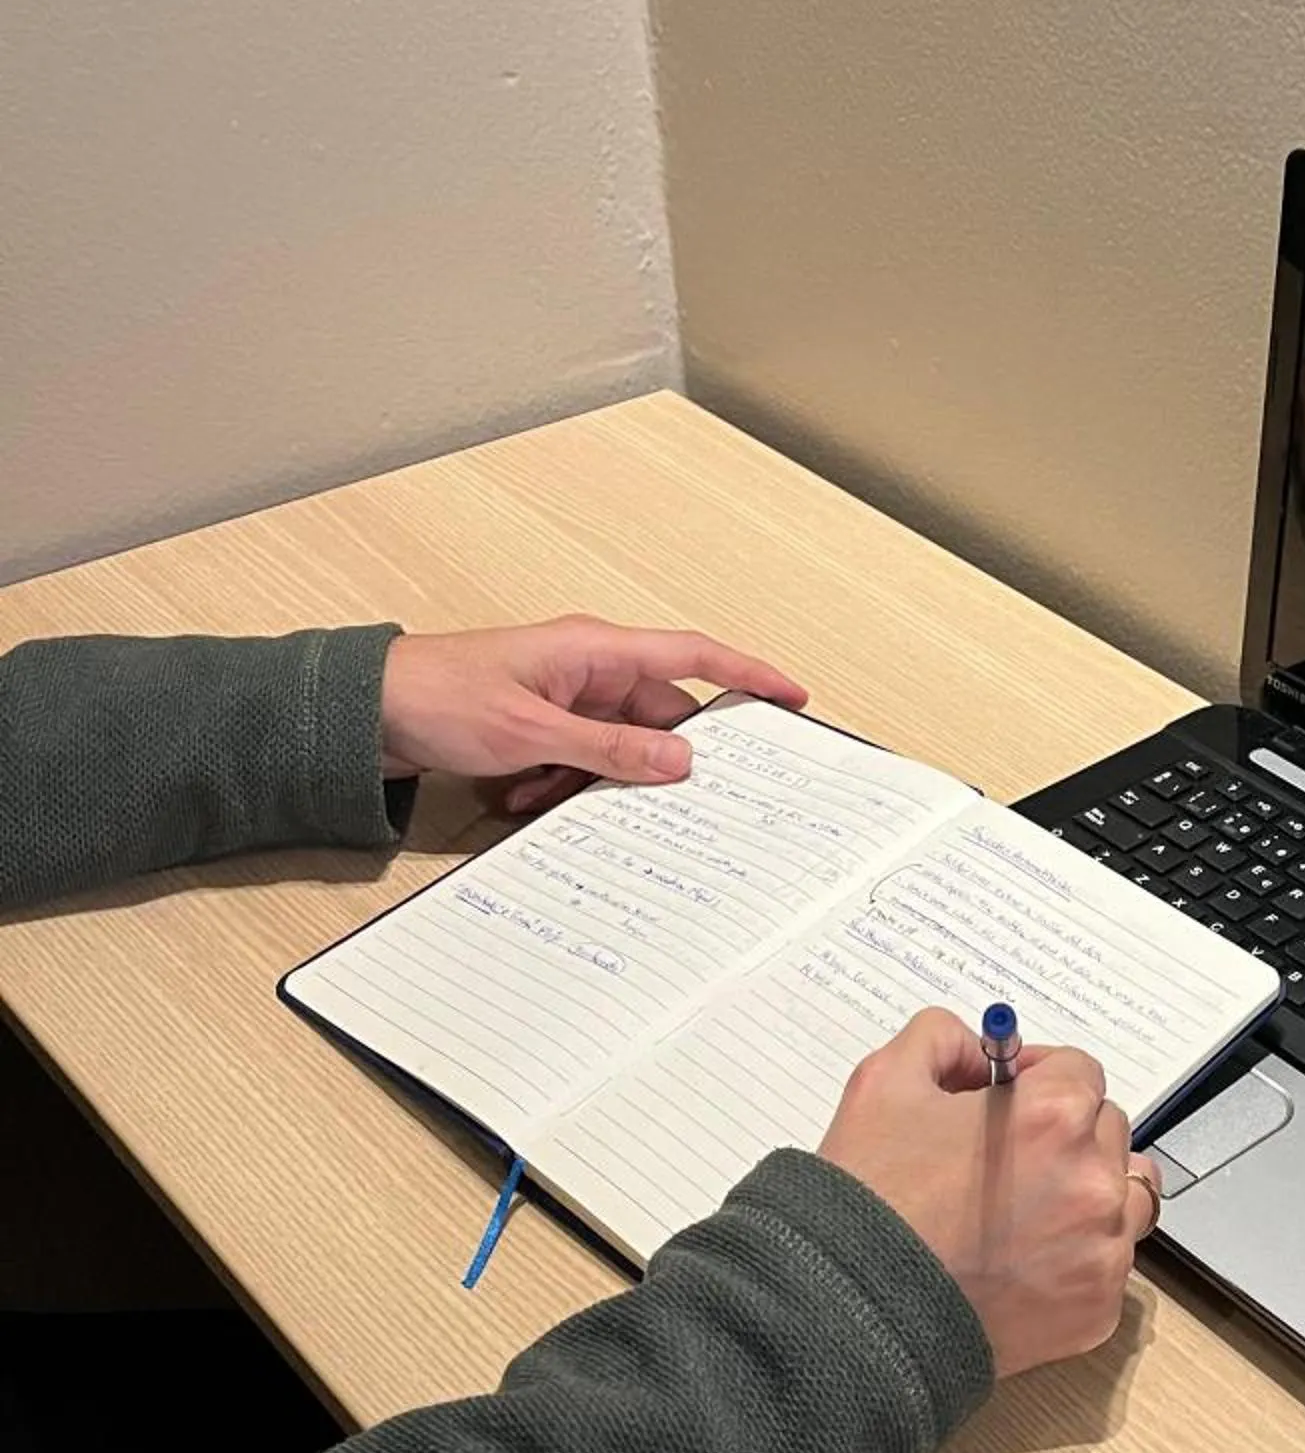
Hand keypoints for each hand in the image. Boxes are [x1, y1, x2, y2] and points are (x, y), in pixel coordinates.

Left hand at [379, 618, 808, 814]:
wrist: (362, 714)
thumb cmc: (437, 699)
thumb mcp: (533, 733)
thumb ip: (612, 748)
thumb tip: (681, 761)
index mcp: (595, 650)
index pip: (692, 657)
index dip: (748, 676)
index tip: (794, 698)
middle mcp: (586, 670)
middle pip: (656, 717)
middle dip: (653, 761)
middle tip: (672, 802)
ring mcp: (562, 699)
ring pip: (614, 749)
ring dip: (591, 782)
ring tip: (547, 796)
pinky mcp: (537, 728)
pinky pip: (575, 763)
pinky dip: (558, 787)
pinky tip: (521, 799)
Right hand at [817, 1009, 1161, 1377]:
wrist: (851, 1314)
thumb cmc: (868, 1198)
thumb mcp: (884, 1080)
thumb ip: (942, 1039)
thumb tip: (981, 1053)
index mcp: (1056, 1116)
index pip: (1080, 1071)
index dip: (1038, 1078)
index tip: (1005, 1101)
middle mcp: (1094, 1181)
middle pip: (1107, 1132)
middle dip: (1064, 1134)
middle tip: (1006, 1159)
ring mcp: (1102, 1251)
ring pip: (1126, 1199)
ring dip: (1089, 1193)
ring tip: (1027, 1212)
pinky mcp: (1095, 1311)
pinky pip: (1106, 1265)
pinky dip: (1075, 1259)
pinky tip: (1021, 1264)